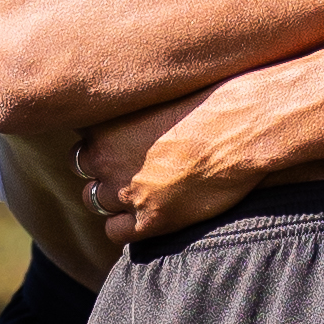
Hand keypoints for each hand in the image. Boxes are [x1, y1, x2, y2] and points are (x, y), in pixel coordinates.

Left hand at [74, 88, 260, 243]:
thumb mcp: (156, 91)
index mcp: (102, 121)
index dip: (101, 138)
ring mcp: (124, 190)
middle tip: (132, 162)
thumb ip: (129, 107)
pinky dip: (124, 226)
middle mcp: (104, 156)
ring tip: (142, 186)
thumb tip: (123, 118)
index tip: (119, 137)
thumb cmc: (210, 101)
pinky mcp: (148, 220)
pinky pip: (115, 232)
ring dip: (112, 196)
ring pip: (94, 200)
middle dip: (101, 167)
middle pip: (82, 167)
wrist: (242, 128)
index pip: (81, 133)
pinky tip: (144, 213)